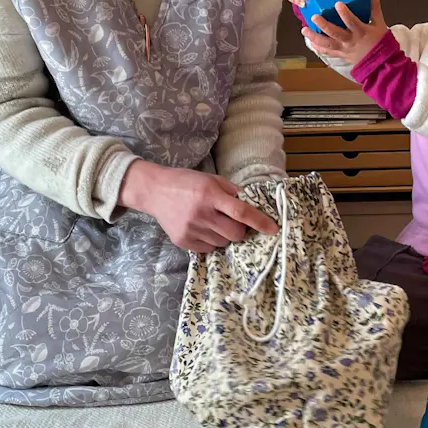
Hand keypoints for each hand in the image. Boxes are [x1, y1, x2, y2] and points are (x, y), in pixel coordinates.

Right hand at [118, 160, 278, 252]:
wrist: (154, 191)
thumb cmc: (185, 182)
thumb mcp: (210, 178)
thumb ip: (231, 191)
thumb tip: (250, 204)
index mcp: (210, 195)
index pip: (241, 212)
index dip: (259, 221)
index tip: (273, 228)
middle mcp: (201, 214)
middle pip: (234, 233)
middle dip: (240, 230)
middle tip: (234, 222)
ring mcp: (191, 229)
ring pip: (222, 243)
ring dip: (224, 235)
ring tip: (213, 222)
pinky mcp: (183, 241)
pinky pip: (208, 249)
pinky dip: (211, 241)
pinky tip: (202, 228)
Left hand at [302, 0, 388, 65]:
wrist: (381, 63)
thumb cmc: (381, 44)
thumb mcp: (380, 25)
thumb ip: (374, 10)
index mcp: (361, 32)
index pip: (352, 22)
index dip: (345, 13)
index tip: (338, 4)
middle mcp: (351, 41)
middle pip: (335, 33)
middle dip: (324, 25)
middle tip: (314, 17)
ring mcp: (345, 49)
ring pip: (328, 44)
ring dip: (315, 37)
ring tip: (304, 30)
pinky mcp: (341, 55)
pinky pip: (328, 52)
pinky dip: (318, 47)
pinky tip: (310, 42)